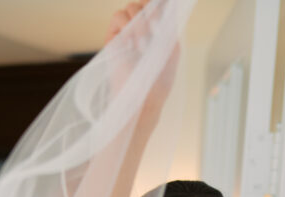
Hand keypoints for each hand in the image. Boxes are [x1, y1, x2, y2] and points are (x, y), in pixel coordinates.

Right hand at [103, 2, 178, 124]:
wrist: (142, 98)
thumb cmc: (159, 81)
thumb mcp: (170, 50)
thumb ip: (168, 26)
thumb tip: (163, 4)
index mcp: (158, 31)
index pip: (158, 6)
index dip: (160, 4)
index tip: (163, 12)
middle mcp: (143, 29)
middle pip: (145, 3)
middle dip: (152, 11)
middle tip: (155, 28)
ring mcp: (128, 32)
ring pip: (132, 7)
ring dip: (140, 23)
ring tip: (143, 46)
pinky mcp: (114, 37)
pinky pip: (118, 16)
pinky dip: (127, 25)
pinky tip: (131, 43)